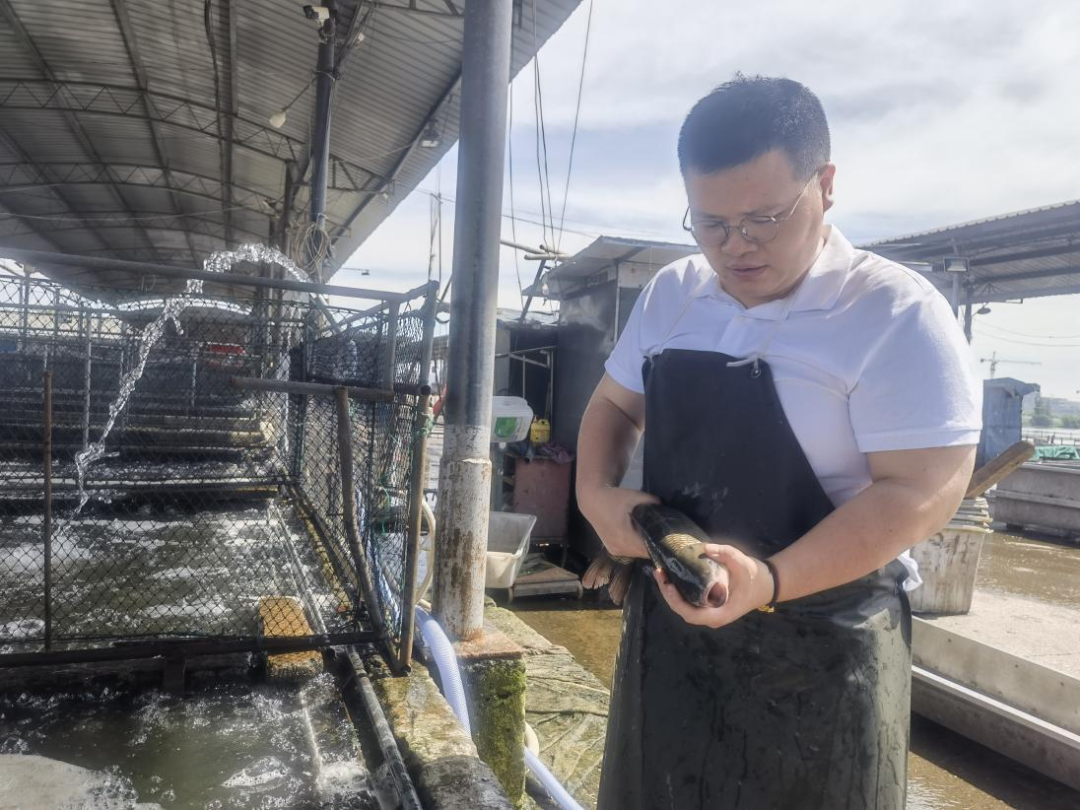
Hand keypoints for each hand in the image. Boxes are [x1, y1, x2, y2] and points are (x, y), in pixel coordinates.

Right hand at [578, 486, 658, 559]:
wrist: (593, 501)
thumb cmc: (615, 498)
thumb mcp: (636, 495)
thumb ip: (653, 502)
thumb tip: (666, 510)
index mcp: (625, 535)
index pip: (649, 549)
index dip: (660, 545)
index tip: (670, 539)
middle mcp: (620, 547)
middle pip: (644, 553)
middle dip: (654, 546)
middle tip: (664, 537)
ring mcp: (615, 550)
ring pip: (638, 554)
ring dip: (645, 548)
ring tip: (653, 536)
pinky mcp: (613, 550)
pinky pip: (630, 552)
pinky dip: (637, 547)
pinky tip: (640, 538)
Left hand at [653, 544, 773, 627]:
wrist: (768, 584)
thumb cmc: (755, 577)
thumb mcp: (743, 563)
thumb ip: (726, 554)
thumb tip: (704, 547)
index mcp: (720, 614)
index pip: (690, 614)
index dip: (675, 601)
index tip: (667, 584)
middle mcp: (713, 618)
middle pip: (683, 611)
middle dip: (667, 594)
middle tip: (659, 572)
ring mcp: (711, 614)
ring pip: (684, 608)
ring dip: (670, 593)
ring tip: (661, 573)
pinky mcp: (710, 606)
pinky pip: (689, 603)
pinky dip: (678, 592)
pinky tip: (672, 577)